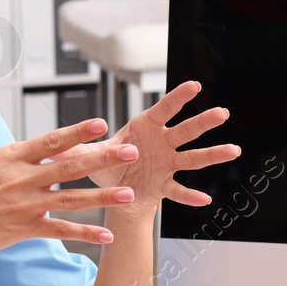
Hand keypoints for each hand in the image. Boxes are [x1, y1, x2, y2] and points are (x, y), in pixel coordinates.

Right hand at [0, 118, 138, 266]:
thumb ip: (24, 157)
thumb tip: (52, 146)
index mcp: (12, 157)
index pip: (50, 141)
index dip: (77, 132)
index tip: (101, 124)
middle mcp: (20, 179)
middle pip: (69, 167)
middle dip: (102, 159)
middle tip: (129, 152)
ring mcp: (24, 204)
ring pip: (71, 199)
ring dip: (102, 197)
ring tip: (127, 194)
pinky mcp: (25, 228)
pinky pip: (61, 230)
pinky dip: (85, 233)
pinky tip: (106, 234)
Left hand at [47, 81, 240, 218]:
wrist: (116, 195)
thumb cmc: (106, 168)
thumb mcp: (89, 155)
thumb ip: (76, 146)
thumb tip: (53, 140)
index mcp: (144, 129)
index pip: (163, 109)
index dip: (178, 97)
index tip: (194, 85)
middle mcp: (162, 144)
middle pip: (186, 131)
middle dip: (203, 122)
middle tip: (222, 113)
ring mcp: (168, 164)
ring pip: (193, 157)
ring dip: (213, 154)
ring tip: (233, 149)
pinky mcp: (166, 185)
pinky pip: (180, 190)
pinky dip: (191, 196)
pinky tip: (205, 200)